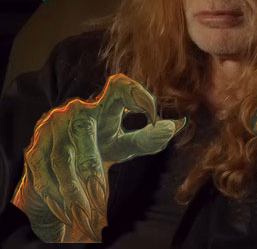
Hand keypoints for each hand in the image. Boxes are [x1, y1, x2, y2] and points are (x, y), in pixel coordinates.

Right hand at [12, 73, 186, 242]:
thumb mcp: (123, 145)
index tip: (153, 117)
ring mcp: (52, 129)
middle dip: (90, 165)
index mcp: (103, 106)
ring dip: (72, 190)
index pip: (119, 87)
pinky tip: (66, 213)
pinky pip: (43, 174)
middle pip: (83, 131)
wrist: (59, 167)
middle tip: (99, 195)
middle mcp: (76, 112)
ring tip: (85, 215)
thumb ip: (147, 138)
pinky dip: (55, 196)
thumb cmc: (98, 150)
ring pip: (62, 159)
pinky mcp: (35, 150)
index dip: (137, 95)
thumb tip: (175, 126)